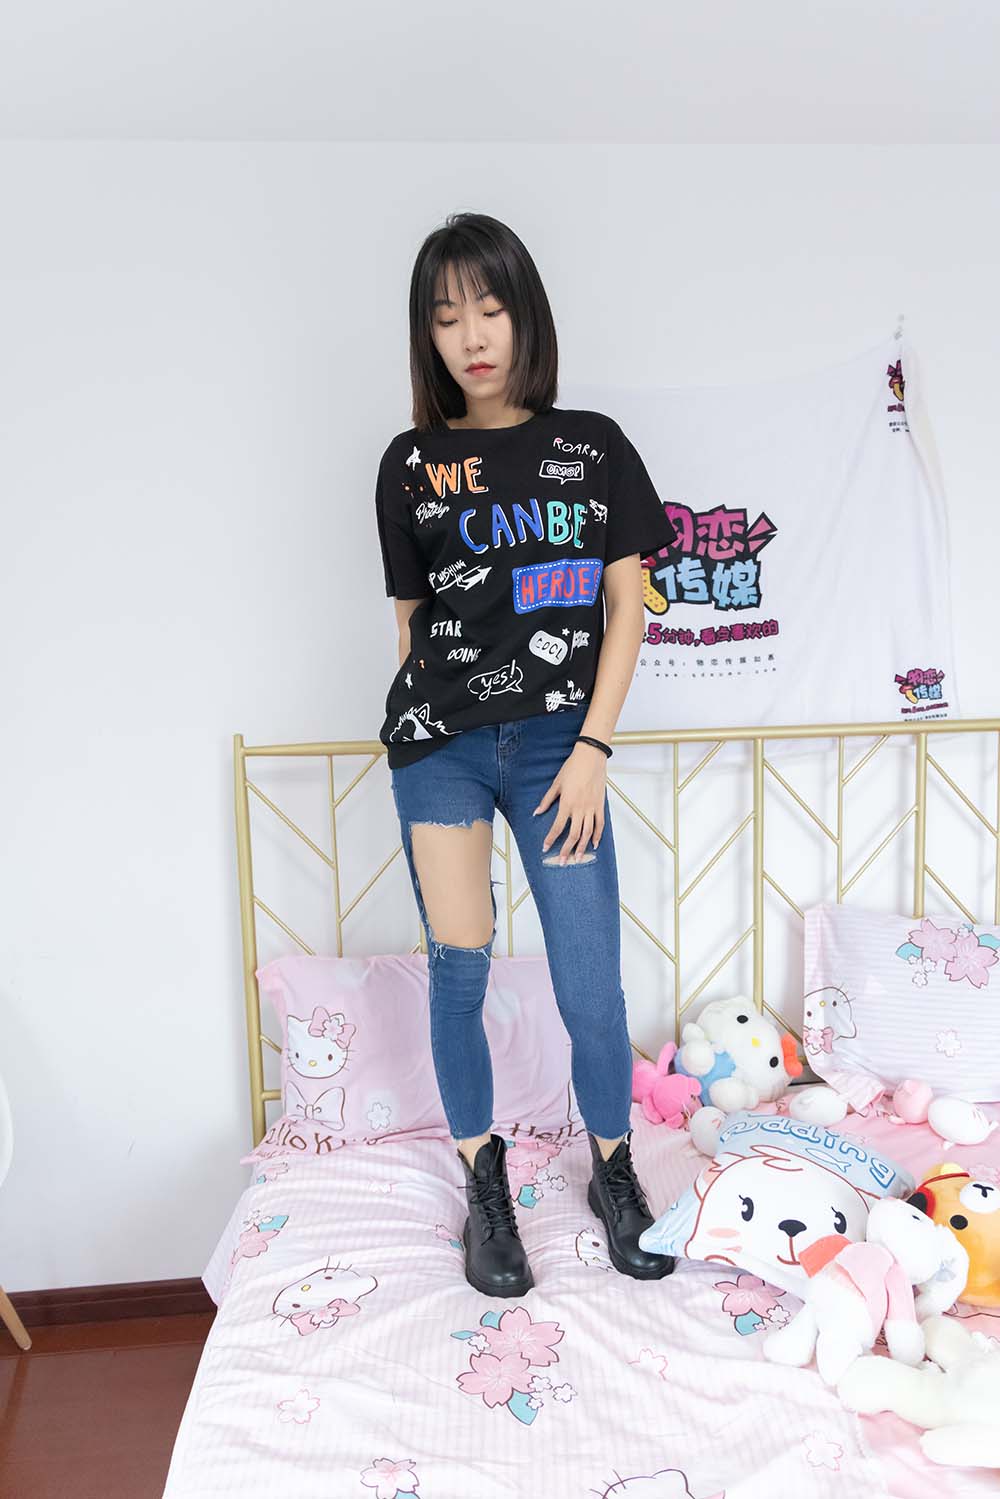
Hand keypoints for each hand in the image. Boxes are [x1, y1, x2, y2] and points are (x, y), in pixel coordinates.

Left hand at [533, 741, 607, 863]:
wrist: (591, 757)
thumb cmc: (573, 767)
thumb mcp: (556, 783)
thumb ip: (547, 800)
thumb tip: (537, 812)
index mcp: (567, 803)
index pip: (557, 826)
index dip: (551, 839)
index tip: (545, 848)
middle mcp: (580, 808)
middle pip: (573, 835)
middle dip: (566, 850)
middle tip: (562, 861)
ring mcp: (592, 808)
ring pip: (587, 833)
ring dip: (582, 847)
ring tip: (578, 859)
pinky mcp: (600, 805)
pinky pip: (600, 824)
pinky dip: (597, 836)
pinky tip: (594, 844)